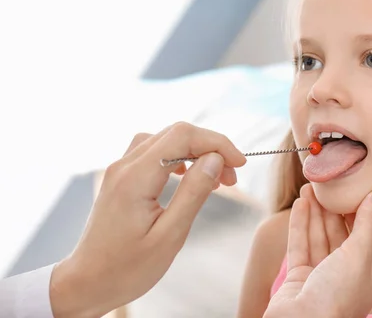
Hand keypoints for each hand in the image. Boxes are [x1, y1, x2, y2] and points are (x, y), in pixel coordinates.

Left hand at [49, 122, 245, 317]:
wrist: (86, 283)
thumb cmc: (126, 269)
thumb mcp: (169, 236)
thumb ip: (193, 193)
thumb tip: (215, 160)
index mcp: (135, 178)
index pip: (183, 136)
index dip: (217, 144)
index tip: (240, 164)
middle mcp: (124, 166)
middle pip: (176, 132)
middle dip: (211, 148)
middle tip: (231, 177)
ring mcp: (120, 169)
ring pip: (165, 138)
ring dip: (195, 151)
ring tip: (214, 178)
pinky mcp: (121, 177)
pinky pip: (153, 151)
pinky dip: (178, 156)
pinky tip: (188, 175)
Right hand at [265, 184, 371, 317]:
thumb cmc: (336, 298)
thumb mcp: (358, 256)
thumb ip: (368, 224)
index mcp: (365, 273)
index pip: (365, 235)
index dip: (360, 209)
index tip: (356, 185)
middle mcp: (343, 274)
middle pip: (339, 233)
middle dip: (333, 207)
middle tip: (327, 182)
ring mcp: (319, 277)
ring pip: (318, 237)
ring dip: (314, 211)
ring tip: (310, 186)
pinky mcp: (298, 278)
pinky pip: (300, 246)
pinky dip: (299, 224)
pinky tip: (299, 204)